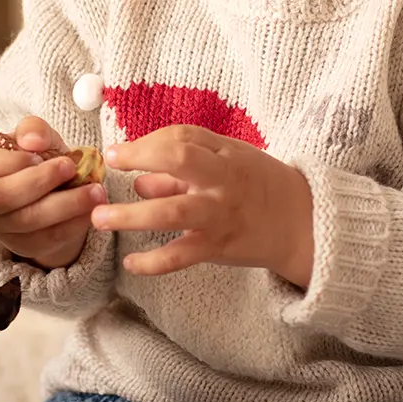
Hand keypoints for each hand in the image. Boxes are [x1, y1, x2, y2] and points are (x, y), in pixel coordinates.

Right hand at [0, 114, 99, 269]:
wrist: (55, 191)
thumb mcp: (39, 138)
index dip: (10, 161)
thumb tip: (32, 140)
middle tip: (70, 167)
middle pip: (1, 197)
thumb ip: (33, 130)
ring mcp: (1, 227)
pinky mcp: (24, 245)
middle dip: (40, 182)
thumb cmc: (40, 159)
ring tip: (95, 191)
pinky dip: (73, 223)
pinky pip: (47, 238)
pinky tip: (92, 209)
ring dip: (65, 204)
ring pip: (27, 220)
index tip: (38, 156)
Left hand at [91, 126, 314, 284]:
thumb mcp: (228, 167)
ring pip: (172, 212)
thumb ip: (182, 175)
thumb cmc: (260, 188)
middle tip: (108, 167)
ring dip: (131, 215)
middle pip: (180, 158)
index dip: (145, 143)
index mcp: (226, 154)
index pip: (181, 137)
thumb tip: (139, 182)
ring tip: (99, 218)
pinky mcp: (219, 246)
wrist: (303, 224)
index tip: (117, 152)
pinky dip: (154, 262)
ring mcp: (220, 214)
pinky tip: (131, 263)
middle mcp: (223, 180)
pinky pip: (181, 255)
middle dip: (139, 157)